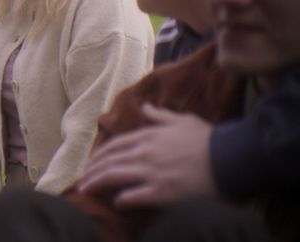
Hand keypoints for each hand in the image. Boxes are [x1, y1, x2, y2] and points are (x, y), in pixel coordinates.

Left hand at [79, 103, 216, 207]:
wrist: (228, 158)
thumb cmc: (207, 139)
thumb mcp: (181, 120)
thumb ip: (159, 115)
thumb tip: (145, 108)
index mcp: (148, 136)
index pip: (114, 145)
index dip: (99, 155)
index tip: (91, 163)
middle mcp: (144, 153)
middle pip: (108, 161)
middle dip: (91, 171)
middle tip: (81, 180)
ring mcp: (151, 173)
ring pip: (113, 177)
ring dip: (96, 183)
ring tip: (85, 190)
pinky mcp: (161, 192)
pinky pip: (133, 196)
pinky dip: (121, 199)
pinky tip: (117, 202)